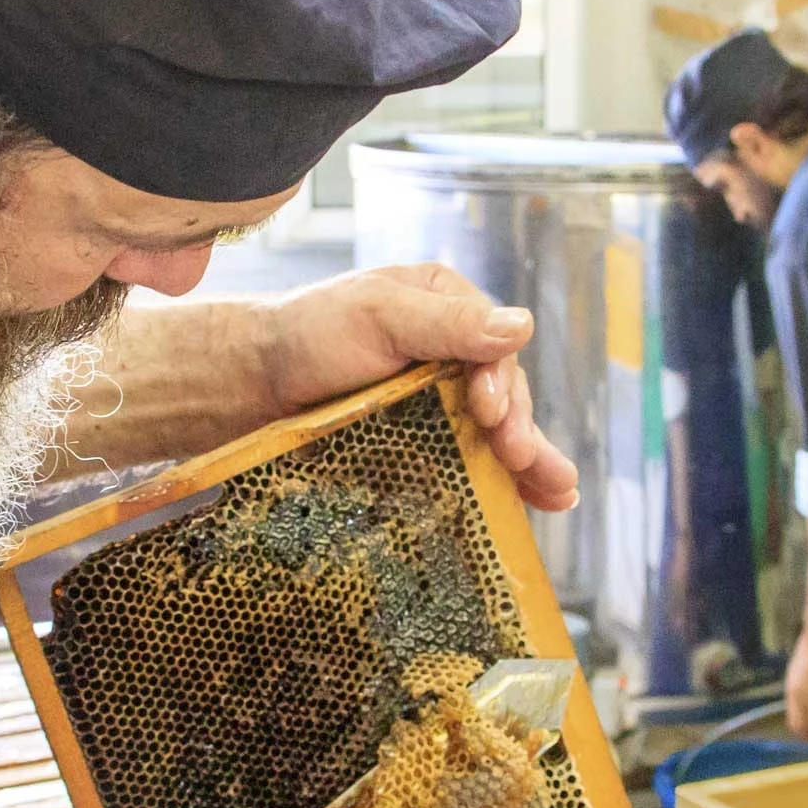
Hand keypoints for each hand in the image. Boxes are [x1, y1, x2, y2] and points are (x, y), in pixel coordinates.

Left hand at [257, 264, 580, 510]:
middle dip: (519, 429)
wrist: (248, 384)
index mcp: (447, 306)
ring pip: (495, 430)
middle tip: (521, 459)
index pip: (495, 348)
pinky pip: (469, 458)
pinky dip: (502, 480)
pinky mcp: (421, 438)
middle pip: (503, 394)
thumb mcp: (377, 315)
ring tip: (559, 494)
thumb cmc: (306, 334)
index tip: (492, 414)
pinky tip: (536, 500)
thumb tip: (521, 325)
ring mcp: (438, 398)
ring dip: (531, 462)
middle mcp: (451, 350)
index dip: (502, 384)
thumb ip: (446, 322)